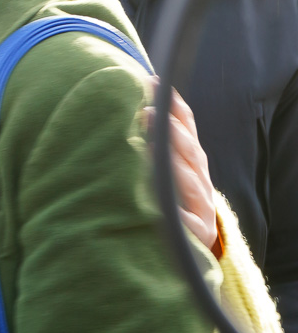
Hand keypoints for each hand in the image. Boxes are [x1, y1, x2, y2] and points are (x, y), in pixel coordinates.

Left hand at [149, 87, 217, 252]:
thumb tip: (129, 107)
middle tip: (149, 110)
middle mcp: (202, 180)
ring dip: (173, 162)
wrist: (191, 250)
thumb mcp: (166, 170)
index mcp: (193, 162)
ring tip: (151, 146)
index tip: (155, 82)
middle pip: (190, 150)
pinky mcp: (198, 233)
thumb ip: (154, 142)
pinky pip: (186, 220)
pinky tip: (159, 200)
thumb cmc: (172, 202)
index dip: (173, 105)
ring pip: (191, 181)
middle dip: (172, 129)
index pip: (187, 127)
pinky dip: (176, 210)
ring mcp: (203, 206)